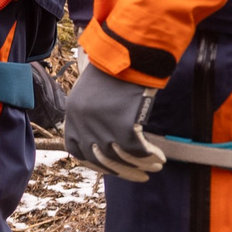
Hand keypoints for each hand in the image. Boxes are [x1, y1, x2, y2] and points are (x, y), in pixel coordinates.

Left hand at [63, 62, 164, 181]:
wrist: (128, 55)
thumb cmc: (114, 72)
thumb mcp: (90, 95)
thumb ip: (91, 117)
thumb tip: (103, 141)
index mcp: (72, 116)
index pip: (76, 151)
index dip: (93, 164)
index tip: (110, 168)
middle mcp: (83, 124)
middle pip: (100, 159)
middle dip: (121, 172)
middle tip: (139, 176)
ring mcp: (102, 126)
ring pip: (119, 159)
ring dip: (139, 167)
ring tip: (154, 167)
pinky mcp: (123, 126)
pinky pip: (137, 151)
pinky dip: (149, 157)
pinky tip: (159, 158)